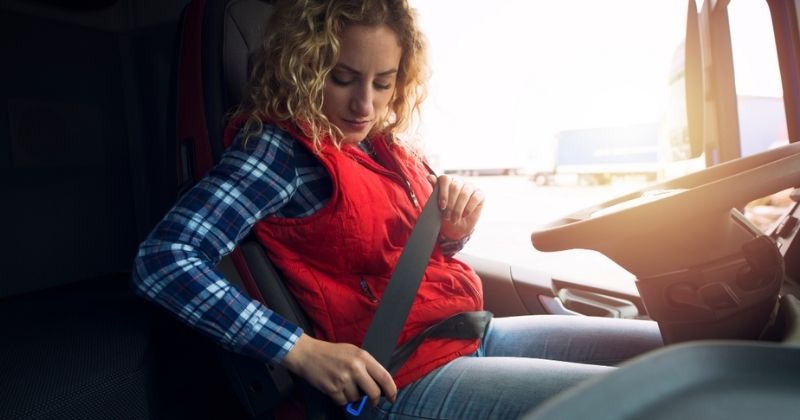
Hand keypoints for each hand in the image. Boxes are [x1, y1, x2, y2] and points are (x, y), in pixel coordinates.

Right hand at [282, 334, 396, 406]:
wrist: (308, 354)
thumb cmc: (331, 353)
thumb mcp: (353, 351)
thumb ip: (367, 365)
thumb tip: (380, 383)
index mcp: (362, 357)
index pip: (384, 376)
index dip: (392, 390)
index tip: (392, 397)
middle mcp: (355, 367)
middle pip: (374, 392)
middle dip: (374, 400)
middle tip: (372, 401)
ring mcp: (343, 379)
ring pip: (357, 399)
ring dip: (352, 396)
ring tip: (344, 385)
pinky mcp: (333, 388)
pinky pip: (343, 402)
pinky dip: (341, 399)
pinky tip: (336, 389)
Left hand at [427, 174, 484, 239]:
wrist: (456, 228)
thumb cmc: (446, 214)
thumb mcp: (438, 205)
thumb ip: (435, 191)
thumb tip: (430, 177)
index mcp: (447, 182)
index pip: (445, 179)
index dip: (443, 192)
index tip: (442, 206)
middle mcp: (459, 182)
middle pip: (455, 187)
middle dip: (450, 204)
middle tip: (447, 217)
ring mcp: (470, 187)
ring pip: (464, 193)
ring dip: (458, 208)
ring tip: (454, 219)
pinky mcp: (480, 194)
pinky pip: (475, 198)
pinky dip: (469, 208)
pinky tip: (464, 215)